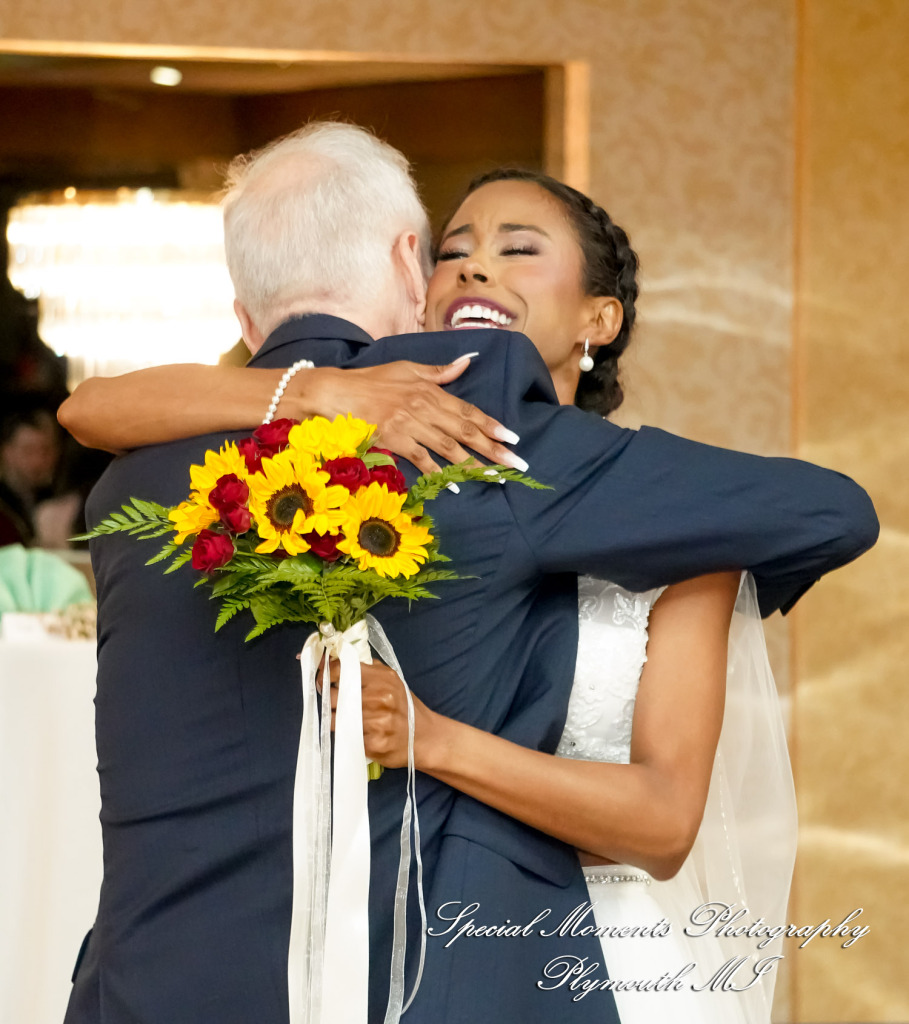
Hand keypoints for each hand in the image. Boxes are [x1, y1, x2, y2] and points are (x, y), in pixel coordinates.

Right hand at [303, 356, 520, 473]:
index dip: (492, 425)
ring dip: (474, 464)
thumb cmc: (370, 381)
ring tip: (494, 477)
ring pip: (449, 447)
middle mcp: (424, 407)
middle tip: (516, 464)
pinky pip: (422, 459)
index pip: (468, 410)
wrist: (334, 393)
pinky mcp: (394, 440)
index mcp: (430, 390)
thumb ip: (439, 372)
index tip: (513, 438)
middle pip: (465, 431)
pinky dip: (439, 472)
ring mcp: (409, 425)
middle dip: (494, 449)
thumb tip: (467, 361)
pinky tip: (455, 484)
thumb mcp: (407, 369)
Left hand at [322, 657, 437, 768]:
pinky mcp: (373, 743)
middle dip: (329, 700)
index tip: (322, 680)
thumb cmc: (405, 707)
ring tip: (345, 719)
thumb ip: (367, 670)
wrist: (425, 737)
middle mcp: (379, 698)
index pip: (342, 670)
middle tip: (333, 702)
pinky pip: (346, 736)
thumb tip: (336, 662)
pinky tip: (357, 732)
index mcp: (383, 679)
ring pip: (336, 719)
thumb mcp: (392, 681)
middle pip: (335, 696)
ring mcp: (376, 722)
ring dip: (336, 720)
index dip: (326, 675)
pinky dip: (346, 734)